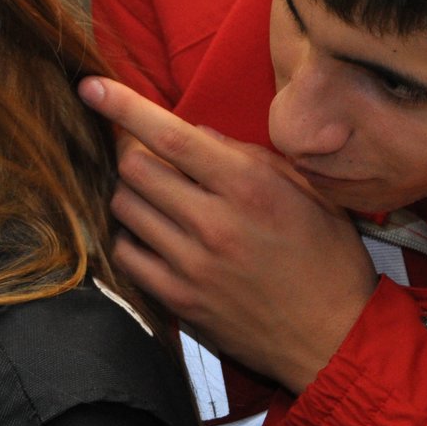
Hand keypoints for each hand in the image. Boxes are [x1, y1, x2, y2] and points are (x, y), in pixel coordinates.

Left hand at [80, 76, 374, 392]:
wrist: (334, 339)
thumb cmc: (327, 259)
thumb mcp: (307, 192)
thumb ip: (248, 156)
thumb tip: (194, 134)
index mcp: (249, 187)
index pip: (171, 137)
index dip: (124, 106)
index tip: (91, 87)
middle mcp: (214, 223)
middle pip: (134, 168)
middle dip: (134, 153)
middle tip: (151, 158)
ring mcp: (191, 265)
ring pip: (124, 208)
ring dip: (133, 194)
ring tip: (161, 200)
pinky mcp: (179, 300)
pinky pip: (126, 254)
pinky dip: (132, 237)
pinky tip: (156, 237)